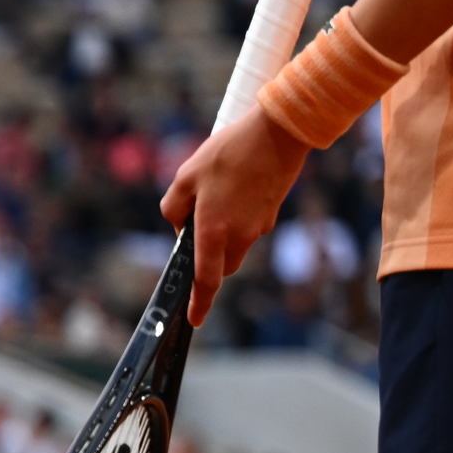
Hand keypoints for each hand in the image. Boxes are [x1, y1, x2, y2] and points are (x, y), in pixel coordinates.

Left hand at [157, 106, 311, 326]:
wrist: (279, 133)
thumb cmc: (228, 152)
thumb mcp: (185, 176)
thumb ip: (173, 207)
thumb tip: (179, 226)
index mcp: (214, 231)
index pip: (206, 280)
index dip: (199, 303)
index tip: (194, 320)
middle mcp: (239, 236)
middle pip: (221, 266)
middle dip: (208, 261)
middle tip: (195, 226)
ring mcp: (260, 227)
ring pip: (236, 247)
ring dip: (222, 238)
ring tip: (215, 197)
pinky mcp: (271, 214)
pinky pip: (249, 228)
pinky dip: (237, 219)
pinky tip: (234, 188)